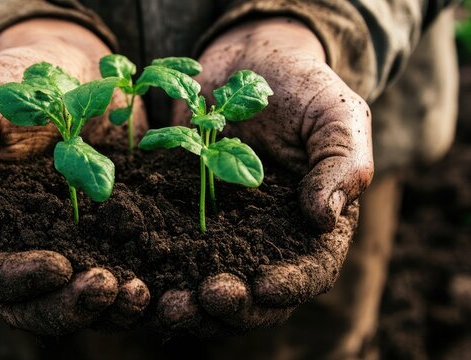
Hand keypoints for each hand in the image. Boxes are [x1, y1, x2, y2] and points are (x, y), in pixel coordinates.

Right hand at [0, 19, 148, 334]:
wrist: (72, 69)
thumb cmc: (12, 87)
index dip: (16, 281)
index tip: (55, 266)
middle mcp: (28, 250)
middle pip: (38, 305)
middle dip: (68, 306)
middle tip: (105, 289)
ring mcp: (78, 246)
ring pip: (85, 299)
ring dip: (111, 308)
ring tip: (139, 293)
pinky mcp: (119, 235)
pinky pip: (130, 269)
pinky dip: (145, 282)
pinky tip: (165, 277)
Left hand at [165, 17, 371, 334]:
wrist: (247, 64)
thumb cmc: (302, 88)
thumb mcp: (336, 115)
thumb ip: (342, 164)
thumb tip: (324, 218)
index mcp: (313, 229)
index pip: (309, 272)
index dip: (289, 286)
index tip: (262, 287)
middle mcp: (268, 243)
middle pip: (256, 296)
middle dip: (232, 308)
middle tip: (205, 300)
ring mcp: (224, 234)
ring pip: (208, 285)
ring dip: (191, 302)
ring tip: (168, 303)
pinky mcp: (182, 219)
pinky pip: (168, 251)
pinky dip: (154, 268)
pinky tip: (135, 274)